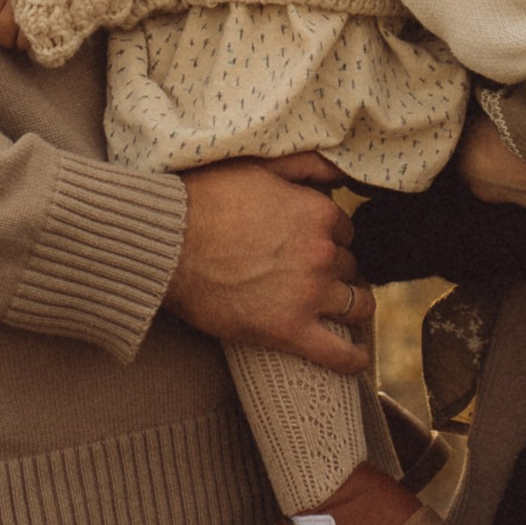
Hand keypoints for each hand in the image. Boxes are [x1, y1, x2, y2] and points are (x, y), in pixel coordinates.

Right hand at [167, 153, 368, 370]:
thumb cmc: (204, 199)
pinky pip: (338, 353)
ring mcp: (308, 294)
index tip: (311, 246)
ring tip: (343, 311)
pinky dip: (353, 359)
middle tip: (311, 276)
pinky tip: (358, 359)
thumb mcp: (261, 166)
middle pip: (348, 266)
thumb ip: (307, 166)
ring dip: (352, 306)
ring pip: (354, 304)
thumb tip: (342, 172)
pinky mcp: (289, 330)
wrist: (167, 242)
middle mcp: (322, 253)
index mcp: (318, 213)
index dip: (328, 238)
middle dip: (334, 270)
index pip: (343, 231)